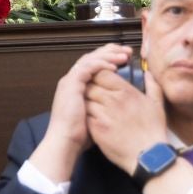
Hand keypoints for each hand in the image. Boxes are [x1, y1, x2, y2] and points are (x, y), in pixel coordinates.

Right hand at [27, 46, 127, 183]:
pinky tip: (114, 66)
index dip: (108, 59)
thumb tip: (119, 102)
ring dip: (108, 55)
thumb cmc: (80, 135)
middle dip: (110, 52)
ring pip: (90, 59)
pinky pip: (87, 67)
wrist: (65, 142)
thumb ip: (103, 105)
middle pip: (91, 58)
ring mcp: (70, 81)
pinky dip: (101, 64)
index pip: (93, 66)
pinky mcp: (71, 84)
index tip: (124, 58)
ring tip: (123, 55)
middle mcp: (72, 81)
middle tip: (126, 50)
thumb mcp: (96, 116)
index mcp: (77, 87)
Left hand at [85, 59, 170, 173]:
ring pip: (85, 100)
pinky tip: (93, 119)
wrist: (148, 156)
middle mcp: (112, 101)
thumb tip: (146, 72)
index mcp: (126, 92)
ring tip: (94, 106)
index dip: (99, 75)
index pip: (102, 73)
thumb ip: (152, 85)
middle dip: (90, 88)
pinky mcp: (96, 129)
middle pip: (90, 86)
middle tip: (95, 93)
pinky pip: (85, 115)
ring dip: (87, 101)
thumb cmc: (153, 131)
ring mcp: (103, 115)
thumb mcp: (157, 104)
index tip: (101, 80)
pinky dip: (86, 115)